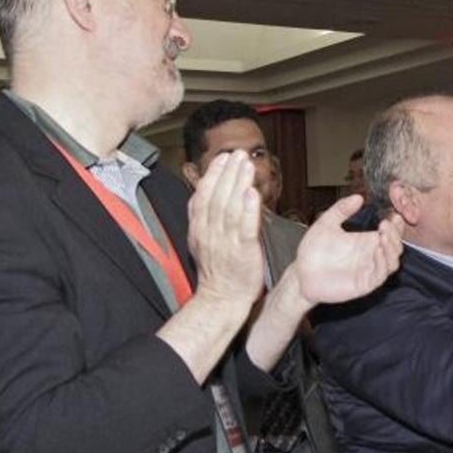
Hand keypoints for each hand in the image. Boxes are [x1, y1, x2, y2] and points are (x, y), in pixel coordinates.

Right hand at [188, 152, 264, 306]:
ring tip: (246, 165)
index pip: (203, 196)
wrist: (222, 299)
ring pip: (230, 208)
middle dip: (228, 173)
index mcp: (199, 229)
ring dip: (238, 184)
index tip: (223, 158)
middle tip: (238, 153)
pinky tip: (253, 194)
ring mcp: (226, 242)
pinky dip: (249, 210)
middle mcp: (210, 233)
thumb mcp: (201, 239)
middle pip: (217, 197)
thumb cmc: (217, 270)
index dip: (213, 175)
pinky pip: (245, 228)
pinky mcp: (243, 252)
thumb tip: (205, 191)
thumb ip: (203, 216)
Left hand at [296, 194, 404, 304]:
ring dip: (392, 249)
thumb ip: (341, 209)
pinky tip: (377, 251)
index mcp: (366, 241)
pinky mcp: (364, 284)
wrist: (301, 273)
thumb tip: (358, 196)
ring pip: (392, 262)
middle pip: (395, 246)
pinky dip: (383, 263)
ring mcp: (369, 270)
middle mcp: (371, 255)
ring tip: (383, 236)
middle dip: (395, 235)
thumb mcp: (326, 223)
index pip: (390, 233)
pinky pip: (380, 275)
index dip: (396, 225)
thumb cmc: (313, 251)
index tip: (394, 216)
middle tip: (386, 225)